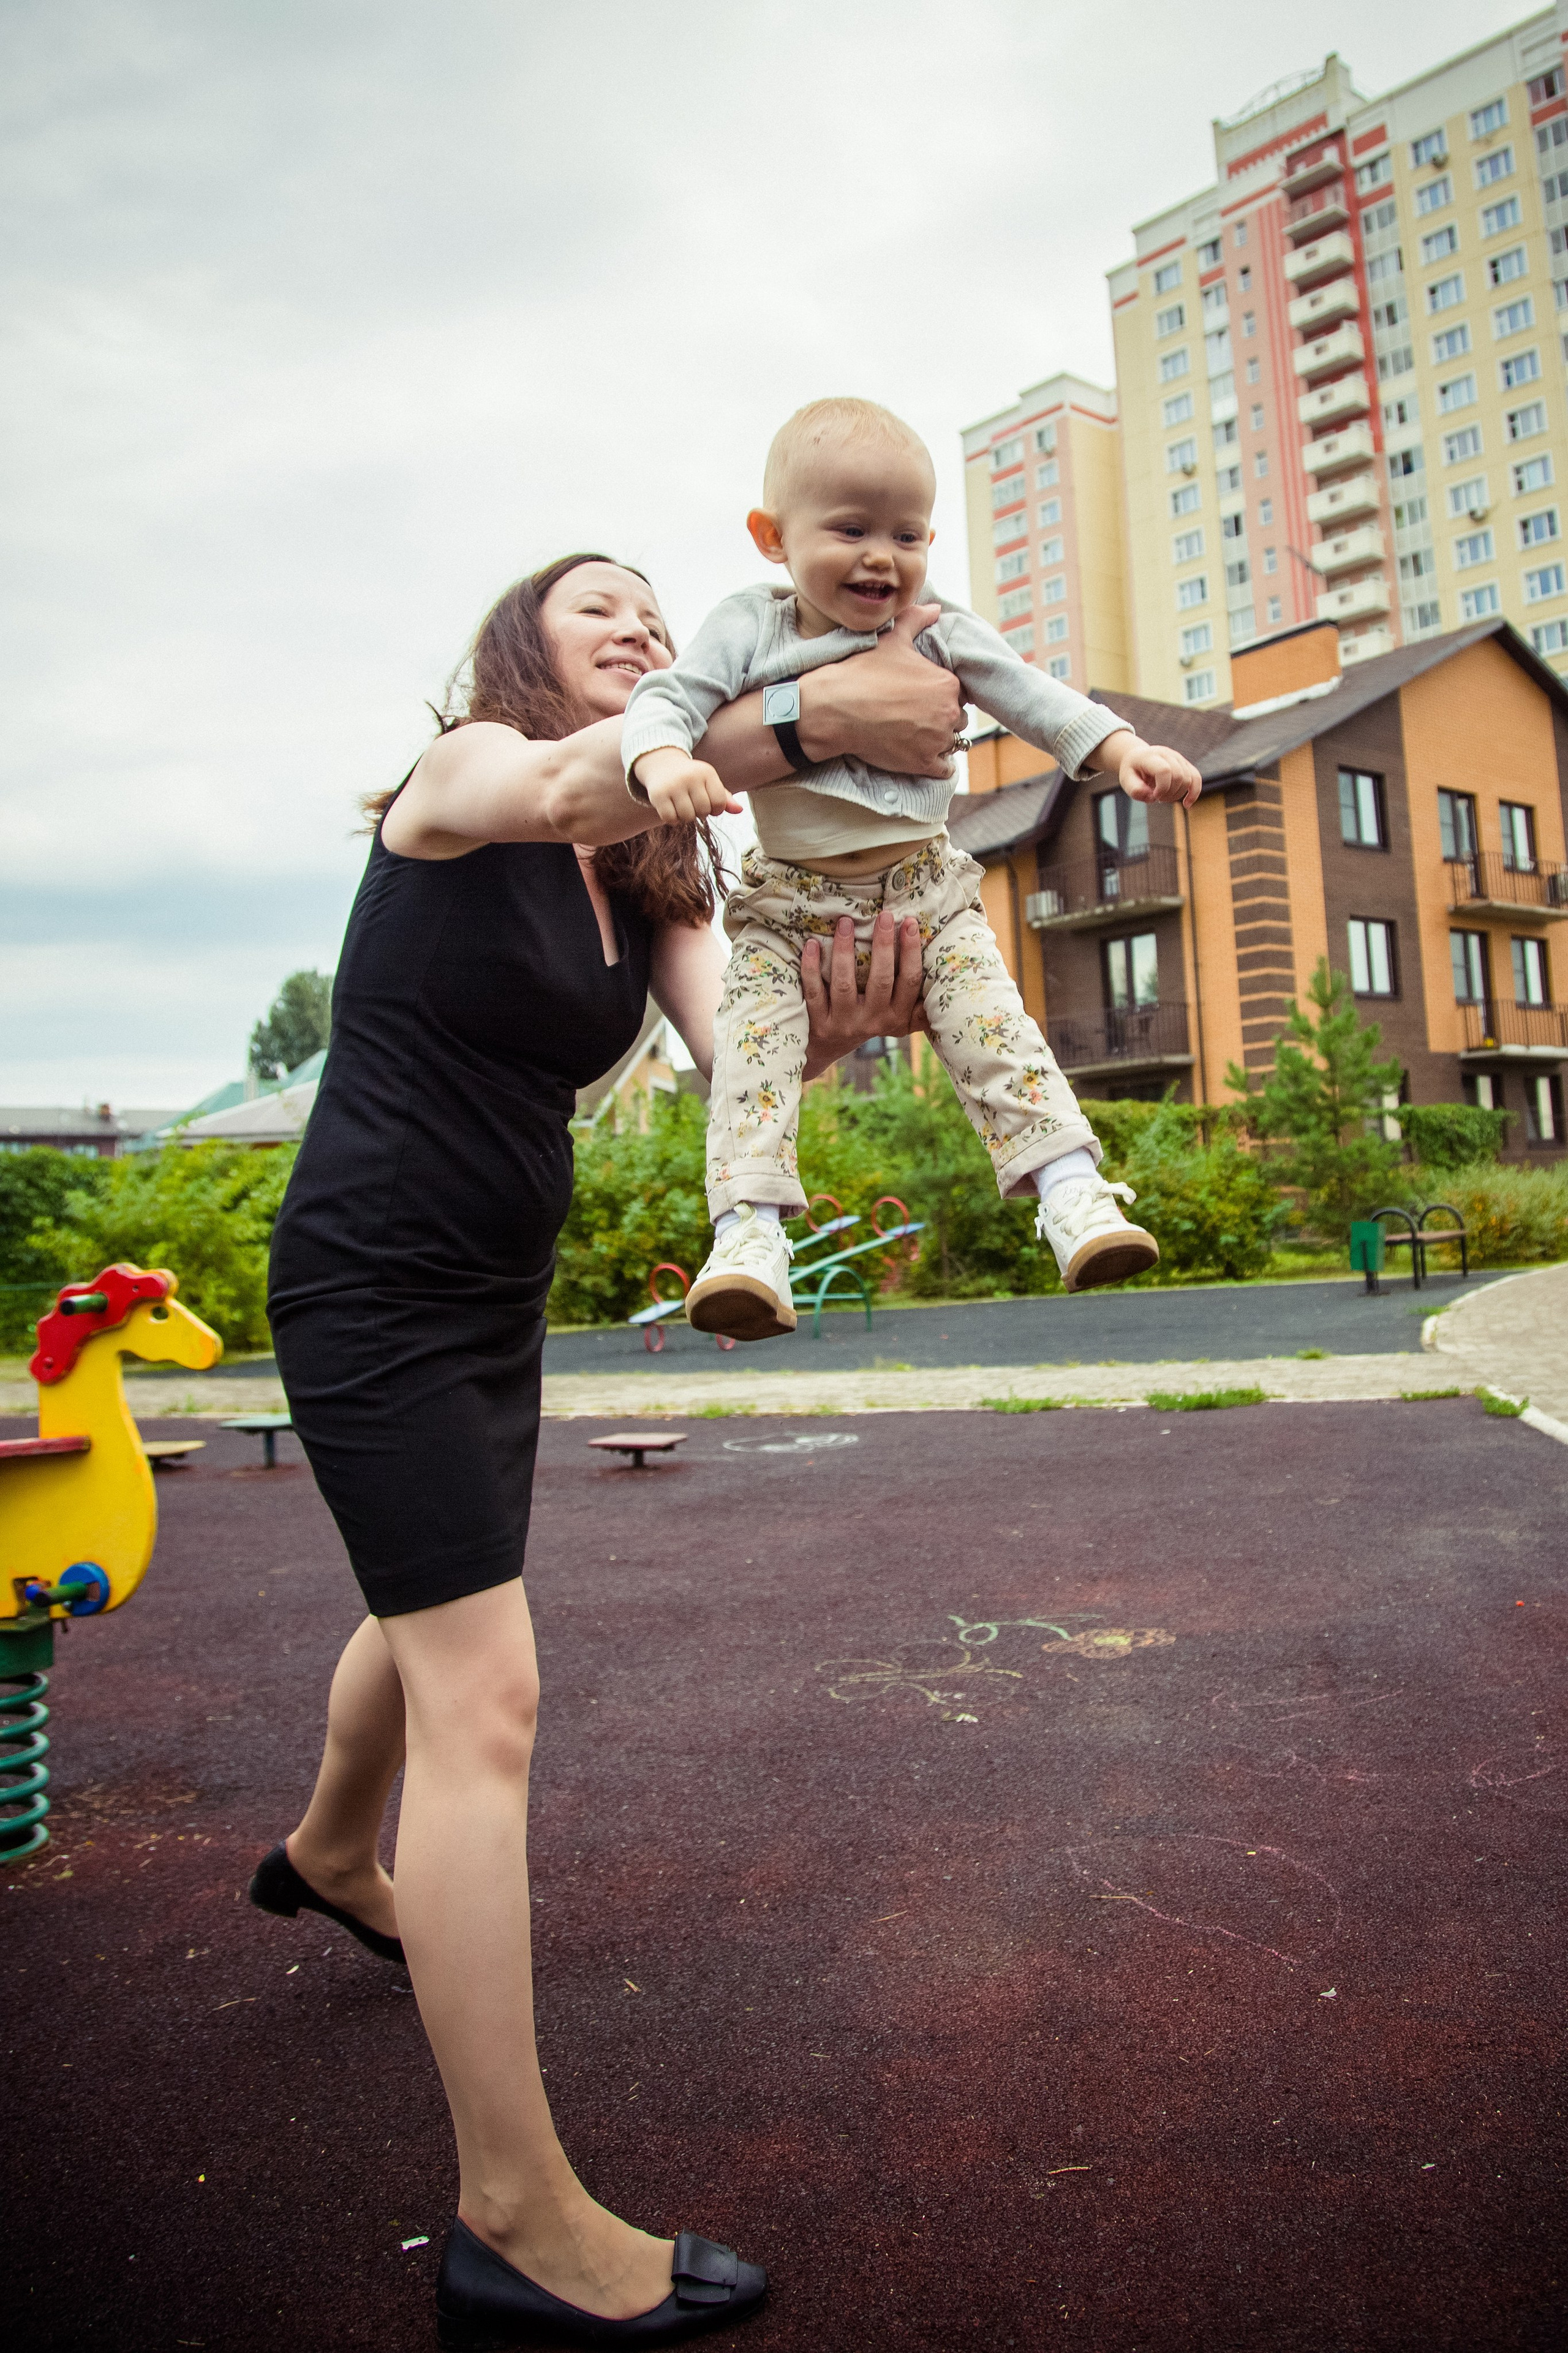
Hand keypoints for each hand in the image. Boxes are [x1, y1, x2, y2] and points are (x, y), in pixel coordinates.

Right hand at [634, 748, 742, 824]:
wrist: (661, 764)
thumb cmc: (691, 777)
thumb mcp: (708, 782)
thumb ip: (724, 797)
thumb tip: (739, 810)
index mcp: (706, 772)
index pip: (719, 803)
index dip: (716, 809)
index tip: (708, 804)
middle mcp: (690, 777)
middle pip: (703, 811)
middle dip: (699, 813)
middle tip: (692, 804)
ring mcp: (673, 785)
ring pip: (687, 817)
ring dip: (685, 817)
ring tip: (682, 806)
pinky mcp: (658, 794)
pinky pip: (670, 818)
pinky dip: (672, 819)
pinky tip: (671, 809)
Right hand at [796, 604, 964, 779]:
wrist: (836, 709)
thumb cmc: (863, 673)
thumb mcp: (892, 639)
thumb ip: (917, 620)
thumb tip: (935, 608)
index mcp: (947, 683)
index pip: (960, 693)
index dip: (943, 695)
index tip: (924, 697)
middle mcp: (949, 713)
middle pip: (957, 719)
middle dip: (942, 718)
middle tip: (917, 716)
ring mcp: (937, 740)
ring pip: (952, 743)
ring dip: (939, 741)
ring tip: (915, 735)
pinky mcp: (923, 763)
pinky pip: (945, 769)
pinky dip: (937, 764)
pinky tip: (921, 754)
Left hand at [801, 909, 930, 1082]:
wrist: (826, 1049)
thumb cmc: (867, 1020)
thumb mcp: (896, 1019)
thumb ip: (918, 1005)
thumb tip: (950, 975)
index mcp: (896, 1017)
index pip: (910, 982)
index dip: (912, 952)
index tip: (910, 922)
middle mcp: (873, 1022)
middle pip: (882, 981)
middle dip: (884, 946)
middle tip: (884, 915)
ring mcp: (844, 1023)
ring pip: (845, 985)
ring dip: (845, 951)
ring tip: (846, 922)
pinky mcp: (819, 1024)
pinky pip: (814, 992)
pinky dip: (811, 968)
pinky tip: (812, 944)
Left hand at [1104, 732, 1202, 807]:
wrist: (1138, 757)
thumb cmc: (1132, 771)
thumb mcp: (1126, 780)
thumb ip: (1135, 790)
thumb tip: (1151, 796)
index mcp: (1150, 756)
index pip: (1165, 770)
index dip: (1162, 788)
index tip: (1154, 796)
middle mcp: (1167, 754)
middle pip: (1179, 776)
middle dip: (1169, 793)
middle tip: (1157, 797)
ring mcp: (1178, 758)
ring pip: (1188, 779)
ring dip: (1177, 795)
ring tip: (1164, 797)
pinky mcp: (1185, 764)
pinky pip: (1196, 778)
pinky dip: (1194, 793)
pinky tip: (1187, 804)